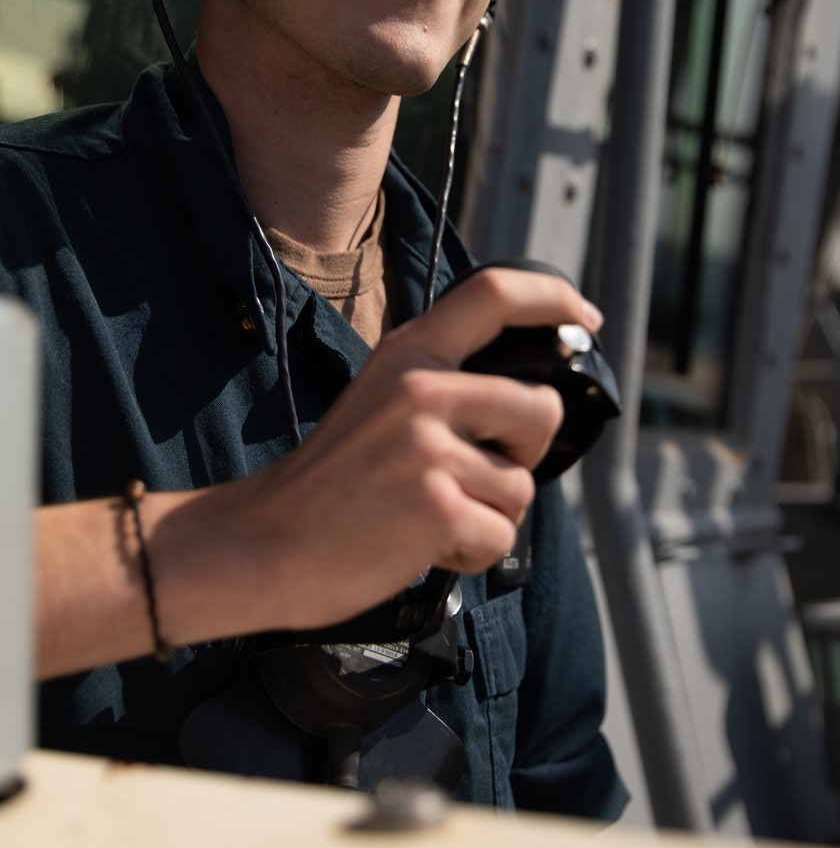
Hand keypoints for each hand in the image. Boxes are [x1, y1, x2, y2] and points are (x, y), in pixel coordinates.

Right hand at [155, 266, 601, 638]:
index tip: (584, 317)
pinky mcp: (436, 505)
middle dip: (527, 453)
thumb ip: (442, 387)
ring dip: (489, 515)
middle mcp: (421, 389)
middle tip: (479, 475)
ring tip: (430, 516)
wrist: (264, 541)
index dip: (554, 297)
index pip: (494, 294)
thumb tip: (527, 401)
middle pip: (542, 408)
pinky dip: (470, 553)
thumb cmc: (330, 483)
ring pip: (521, 486)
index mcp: (408, 354)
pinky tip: (423, 545)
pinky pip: (499, 536)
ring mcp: (428, 446)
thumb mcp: (378, 401)